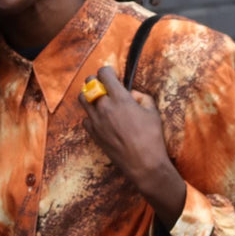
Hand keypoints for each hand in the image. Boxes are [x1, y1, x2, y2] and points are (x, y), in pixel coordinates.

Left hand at [77, 66, 186, 227]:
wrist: (143, 164)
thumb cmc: (151, 137)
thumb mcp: (153, 111)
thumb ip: (141, 96)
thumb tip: (131, 93)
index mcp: (120, 98)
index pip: (104, 73)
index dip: (108, 71)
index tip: (113, 75)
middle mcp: (104, 107)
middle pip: (89, 83)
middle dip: (97, 81)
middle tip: (106, 87)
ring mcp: (96, 121)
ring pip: (82, 98)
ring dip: (90, 96)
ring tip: (100, 102)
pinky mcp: (93, 134)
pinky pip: (85, 119)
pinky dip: (91, 116)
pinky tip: (102, 120)